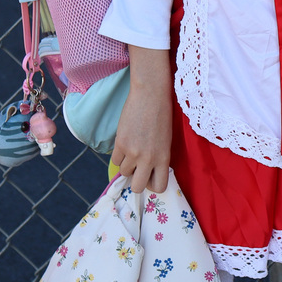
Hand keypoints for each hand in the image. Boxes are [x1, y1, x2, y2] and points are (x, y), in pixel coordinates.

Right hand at [110, 45, 172, 193]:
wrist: (151, 94)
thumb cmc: (162, 114)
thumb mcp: (166, 139)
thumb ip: (159, 157)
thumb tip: (148, 171)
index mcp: (164, 157)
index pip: (160, 187)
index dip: (154, 185)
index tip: (151, 176)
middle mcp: (149, 158)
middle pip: (138, 187)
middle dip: (136, 181)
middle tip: (139, 168)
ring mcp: (133, 152)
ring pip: (124, 172)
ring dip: (127, 165)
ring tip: (134, 149)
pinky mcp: (120, 143)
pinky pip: (115, 161)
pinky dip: (119, 155)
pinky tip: (126, 142)